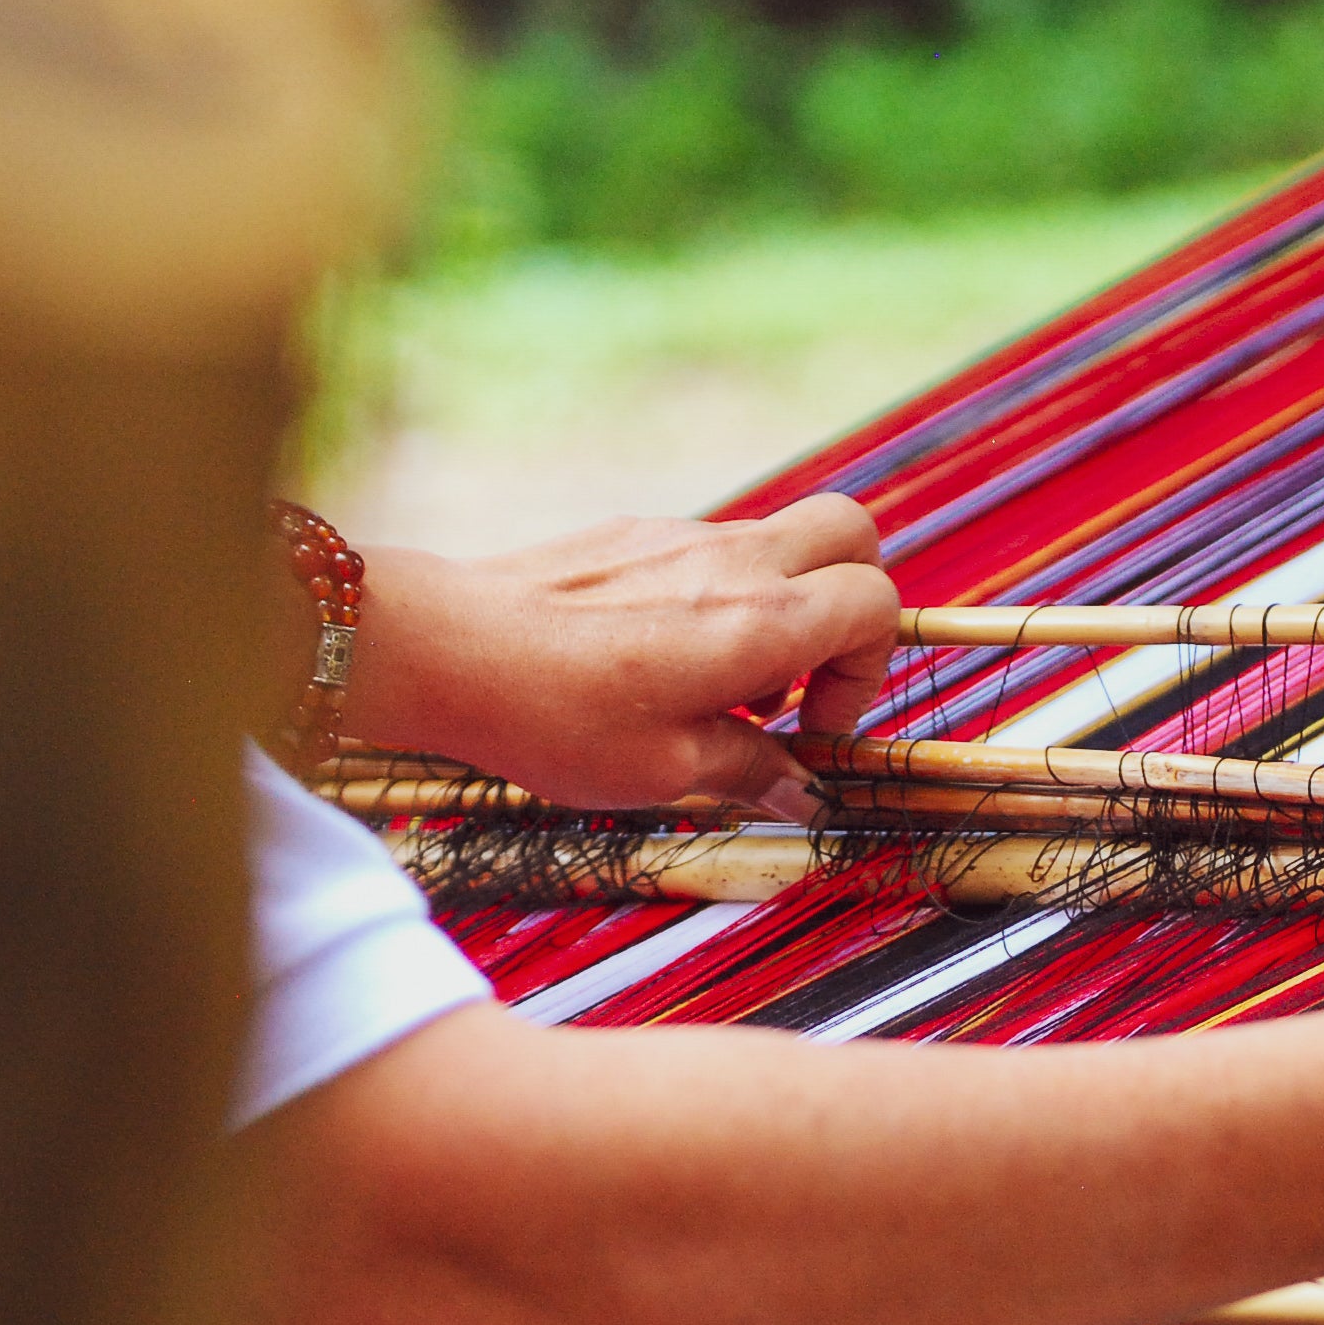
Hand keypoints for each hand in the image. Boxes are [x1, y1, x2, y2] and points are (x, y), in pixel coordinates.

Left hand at [345, 496, 898, 813]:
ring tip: (717, 686)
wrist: (447, 649)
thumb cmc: (555, 717)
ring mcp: (683, 535)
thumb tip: (800, 792)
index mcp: (760, 621)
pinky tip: (658, 659)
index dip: (866, 671)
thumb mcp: (663, 774)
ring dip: (781, 606)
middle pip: (852, 533)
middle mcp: (735, 560)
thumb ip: (750, 773)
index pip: (876, 602)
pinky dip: (719, 596)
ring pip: (780, 541)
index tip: (812, 727)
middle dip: (855, 601)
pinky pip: (711, 550)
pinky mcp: (636, 532)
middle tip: (804, 676)